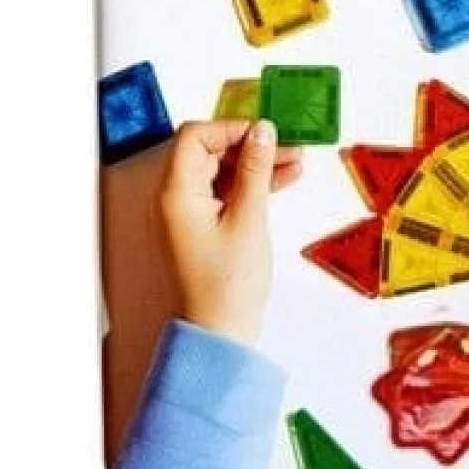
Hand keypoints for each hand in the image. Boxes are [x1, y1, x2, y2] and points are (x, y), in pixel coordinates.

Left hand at [158, 120, 301, 345]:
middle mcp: (173, 200)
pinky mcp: (199, 229)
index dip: (231, 129)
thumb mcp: (249, 219)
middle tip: (289, 147)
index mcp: (175, 194)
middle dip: (249, 146)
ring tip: (295, 164)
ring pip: (219, 173)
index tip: (266, 134)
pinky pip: (223, 194)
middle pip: (208, 153)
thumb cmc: (227, 287)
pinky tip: (282, 182)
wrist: (217, 339)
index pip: (195, 137)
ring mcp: (185, 216)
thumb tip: (262, 131)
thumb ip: (255, 169)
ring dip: (254, 165)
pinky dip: (249, 186)